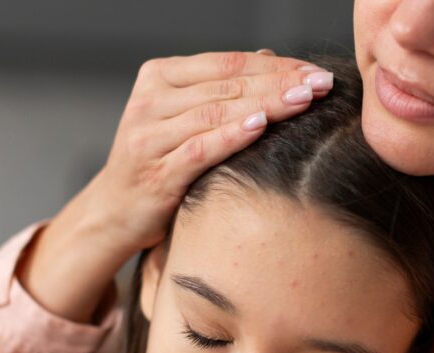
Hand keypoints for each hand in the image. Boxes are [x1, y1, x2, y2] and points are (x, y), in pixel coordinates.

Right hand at [22, 50, 333, 321]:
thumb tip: (271, 59)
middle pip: (226, 85)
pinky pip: (199, 149)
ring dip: (264, 104)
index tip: (314, 71)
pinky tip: (260, 126)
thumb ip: (221, 89)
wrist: (114, 212)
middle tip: (320, 83)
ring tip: (303, 100)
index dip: (274, 64)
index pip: (227, 63)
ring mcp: (149, 136)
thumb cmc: (158, 162)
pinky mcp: (155, 173)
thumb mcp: (184, 118)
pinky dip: (231, 136)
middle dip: (278, 83)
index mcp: (159, 76)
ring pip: (216, 112)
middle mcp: (151, 101)